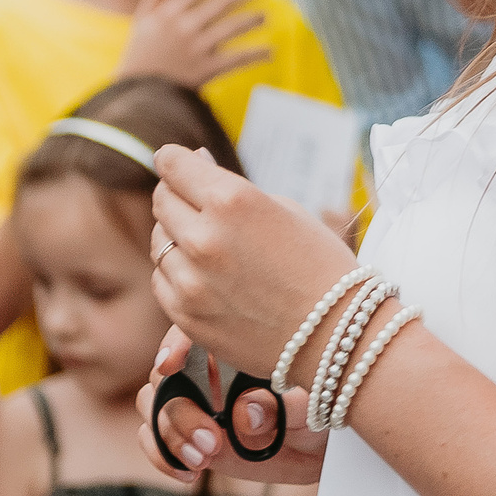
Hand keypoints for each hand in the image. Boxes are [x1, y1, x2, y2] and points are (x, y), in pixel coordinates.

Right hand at [115, 0, 271, 87]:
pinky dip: (255, 54)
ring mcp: (196, 49)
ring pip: (231, 28)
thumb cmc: (141, 53)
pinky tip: (269, 51)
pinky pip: (236, 59)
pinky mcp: (206, 70)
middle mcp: (184, 27)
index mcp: (168, 13)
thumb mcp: (143, 17)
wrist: (140, 93)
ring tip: (265, 16)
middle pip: (221, 3)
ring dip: (252, 19)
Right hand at [139, 325, 330, 485]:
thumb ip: (277, 408)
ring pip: (153, 407)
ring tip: (204, 459)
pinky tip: (190, 473)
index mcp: (229, 346)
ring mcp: (191, 402)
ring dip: (170, 437)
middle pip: (164, 378)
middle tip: (211, 442)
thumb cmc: (315, 410)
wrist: (315, 446)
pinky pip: (154, 440)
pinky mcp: (186, 435)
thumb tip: (245, 413)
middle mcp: (203, 371)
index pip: (190, 332)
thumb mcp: (307, 407)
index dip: (173, 344)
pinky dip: (164, 457)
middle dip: (180, 413)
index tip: (169, 365)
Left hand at [147, 144, 360, 393]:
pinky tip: (206, 275)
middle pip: (162, 201)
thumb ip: (232, 189)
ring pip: (160, 243)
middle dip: (176, 196)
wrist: (336, 334)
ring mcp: (191, 281)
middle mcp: (204, 237)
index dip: (175, 161)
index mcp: (232, 200)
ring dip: (177, 237)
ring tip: (211, 246)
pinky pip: (162, 281)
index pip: (173, 165)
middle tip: (196, 203)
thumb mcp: (283, 209)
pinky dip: (177, 274)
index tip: (176, 163)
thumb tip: (195, 164)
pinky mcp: (186, 316)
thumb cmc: (319, 264)